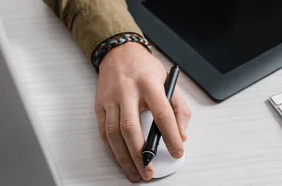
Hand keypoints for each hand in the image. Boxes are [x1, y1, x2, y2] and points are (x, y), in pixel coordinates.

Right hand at [95, 42, 190, 181]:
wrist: (119, 53)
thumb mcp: (169, 81)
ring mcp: (111, 99)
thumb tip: (181, 134)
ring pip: (114, 134)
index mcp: (149, 84)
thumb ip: (179, 108)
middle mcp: (127, 92)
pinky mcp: (99, 106)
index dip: (171, 135)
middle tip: (149, 171)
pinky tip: (121, 159)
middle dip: (141, 154)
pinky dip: (112, 149)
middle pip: (131, 128)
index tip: (177, 151)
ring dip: (124, 158)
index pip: (162, 114)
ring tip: (135, 173)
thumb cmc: (145, 69)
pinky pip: (104, 132)